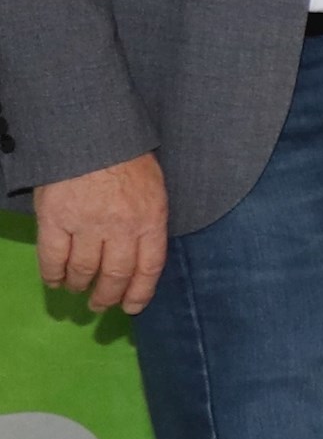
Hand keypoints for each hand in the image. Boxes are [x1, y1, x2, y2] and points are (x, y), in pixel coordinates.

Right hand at [32, 153, 166, 315]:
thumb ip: (150, 219)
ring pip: (84, 269)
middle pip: (115, 274)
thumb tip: (144, 253)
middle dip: (108, 295)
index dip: (139, 293)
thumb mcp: (154, 187)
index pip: (149, 267)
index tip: (131, 306)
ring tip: (77, 289)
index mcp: (150, 218)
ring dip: (79, 284)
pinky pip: (53, 257)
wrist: (90, 131)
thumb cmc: (127, 157)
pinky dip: (52, 274)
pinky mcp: (55, 219)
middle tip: (100, 304)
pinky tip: (54, 281)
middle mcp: (121, 227)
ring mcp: (86, 224)